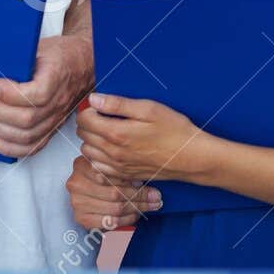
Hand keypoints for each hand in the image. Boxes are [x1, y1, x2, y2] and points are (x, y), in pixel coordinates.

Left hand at [0, 32, 93, 158]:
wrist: (82, 64)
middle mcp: (59, 102)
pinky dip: (7, 146)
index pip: (37, 94)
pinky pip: (31, 147)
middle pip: (27, 119)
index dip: (10, 94)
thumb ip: (19, 59)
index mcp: (58, 76)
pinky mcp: (51, 129)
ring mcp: (56, 119)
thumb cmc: (59, 53)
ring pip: (26, 135)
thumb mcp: (41, 46)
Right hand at [66, 155, 159, 229]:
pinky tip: (135, 215)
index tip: (152, 187)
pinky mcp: (81, 218)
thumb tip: (147, 185)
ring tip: (149, 206)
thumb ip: (125, 173)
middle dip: (140, 197)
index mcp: (82, 164)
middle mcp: (76, 182)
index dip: (134, 182)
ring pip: (115, 208)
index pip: (112, 174)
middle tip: (156, 199)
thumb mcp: (111, 171)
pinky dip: (126, 220)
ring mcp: (76, 202)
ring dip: (136, 209)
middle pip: (115, 192)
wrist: (88, 198)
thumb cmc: (103, 181)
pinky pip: (109, 222)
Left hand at [76, 93, 212, 183]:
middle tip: (105, 115)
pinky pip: (98, 167)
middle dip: (89, 122)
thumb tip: (94, 99)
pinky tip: (111, 148)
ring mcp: (117, 166)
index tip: (101, 105)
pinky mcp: (123, 175)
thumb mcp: (148, 109)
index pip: (83, 120)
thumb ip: (117, 104)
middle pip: (83, 135)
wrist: (190, 157)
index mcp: (116, 133)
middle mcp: (112, 152)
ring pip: (87, 152)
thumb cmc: (173, 130)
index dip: (89, 109)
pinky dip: (98, 156)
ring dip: (92, 139)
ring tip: (108, 130)